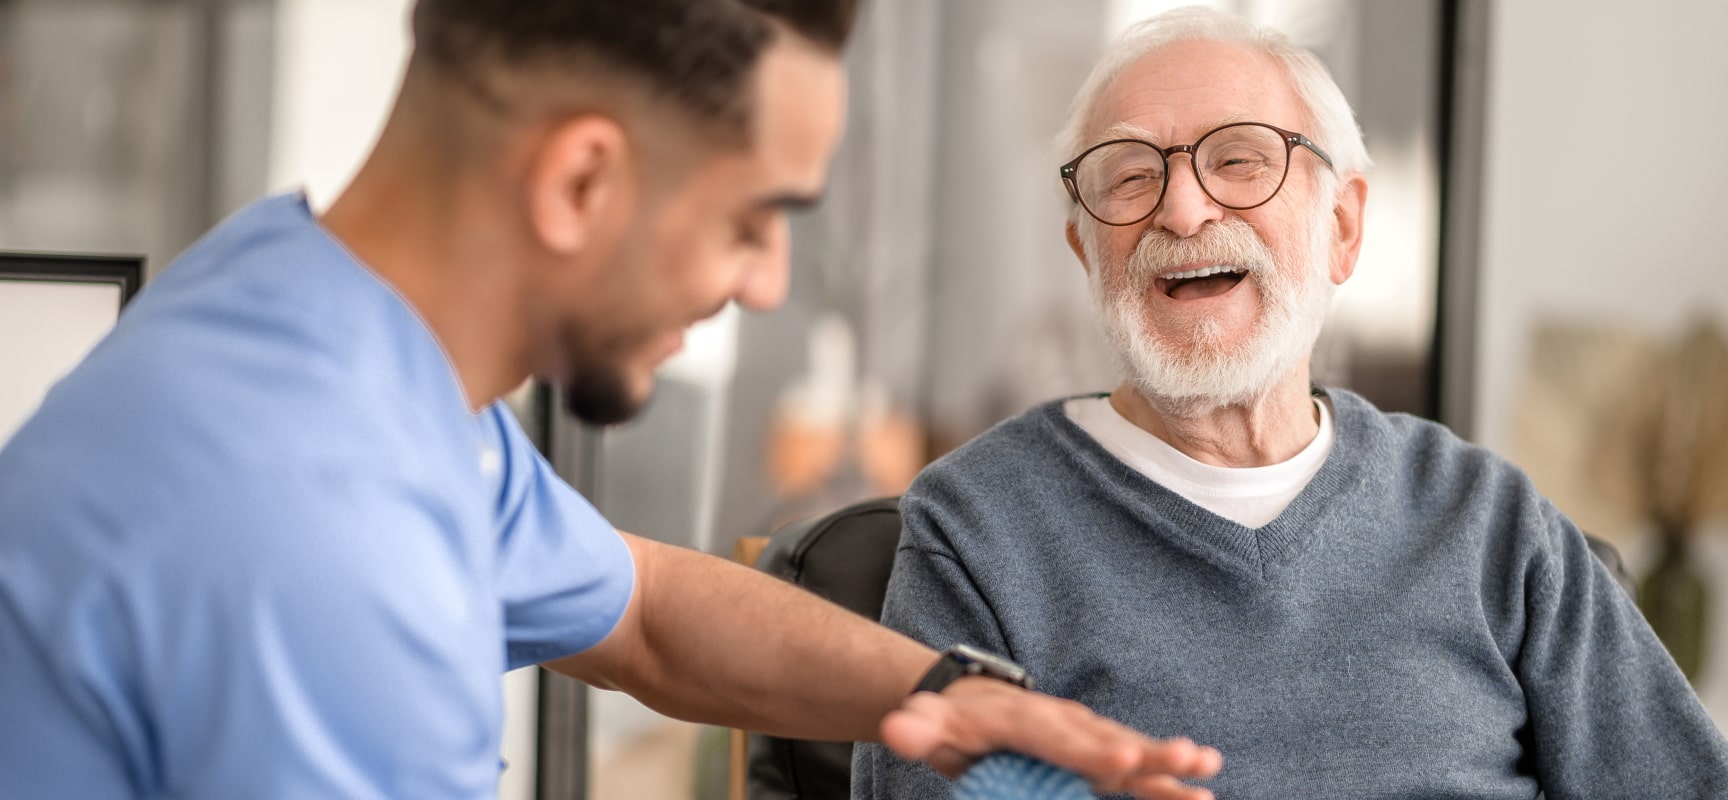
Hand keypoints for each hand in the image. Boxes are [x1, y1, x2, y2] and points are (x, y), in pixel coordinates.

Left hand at [880, 677, 1222, 799]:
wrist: (971, 702)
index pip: (1058, 737)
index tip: (1120, 765)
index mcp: (1025, 718)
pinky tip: (1204, 791)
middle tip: (1185, 759)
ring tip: (1208, 769)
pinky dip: (1168, 777)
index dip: (1089, 752)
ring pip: (1132, 750)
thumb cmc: (951, 720)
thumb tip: (897, 728)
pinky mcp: (1097, 752)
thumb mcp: (927, 724)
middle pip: (1107, 740)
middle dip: (1147, 753)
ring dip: (1169, 761)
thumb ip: (916, 728)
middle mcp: (1064, 723)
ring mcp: (1085, 735)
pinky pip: (1136, 767)